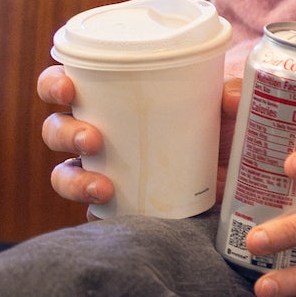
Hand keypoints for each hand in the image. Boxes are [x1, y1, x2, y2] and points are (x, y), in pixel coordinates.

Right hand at [41, 65, 239, 207]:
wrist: (240, 180)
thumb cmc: (222, 131)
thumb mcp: (227, 106)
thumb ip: (232, 94)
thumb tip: (230, 98)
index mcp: (114, 98)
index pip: (67, 85)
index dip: (55, 84)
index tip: (69, 89)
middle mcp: (100, 133)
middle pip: (56, 129)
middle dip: (65, 132)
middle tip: (93, 139)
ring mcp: (103, 170)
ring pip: (64, 173)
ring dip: (74, 180)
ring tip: (103, 186)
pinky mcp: (117, 205)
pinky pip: (91, 212)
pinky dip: (95, 212)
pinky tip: (111, 209)